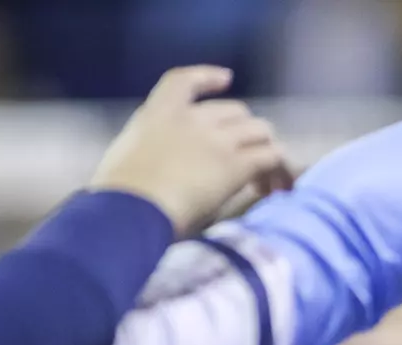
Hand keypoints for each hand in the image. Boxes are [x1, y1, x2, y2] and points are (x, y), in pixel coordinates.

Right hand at [89, 66, 293, 236]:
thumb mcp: (126, 160)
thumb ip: (151, 153)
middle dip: (248, 134)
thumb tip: (163, 170)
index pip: (183, 80)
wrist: (132, 211)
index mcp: (157, 113)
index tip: (225, 77)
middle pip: (237, 112)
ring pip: (261, 131)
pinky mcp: (236, 164)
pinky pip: (272, 156)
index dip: (207, 76)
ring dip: (270, 152)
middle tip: (252, 166)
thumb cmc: (120, 198)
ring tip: (269, 183)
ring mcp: (217, 139)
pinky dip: (280, 170)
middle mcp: (191, 119)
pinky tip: (278, 187)